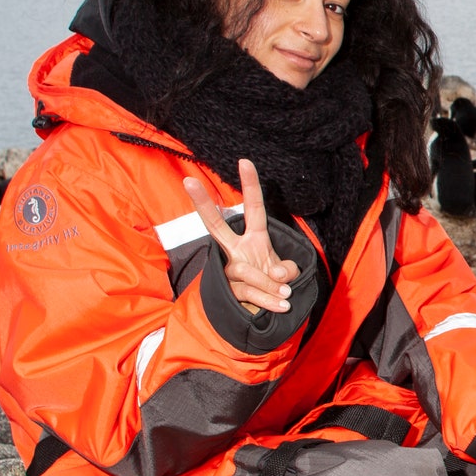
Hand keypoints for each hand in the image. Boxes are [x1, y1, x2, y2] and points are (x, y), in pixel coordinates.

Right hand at [184, 159, 298, 313]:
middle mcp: (236, 250)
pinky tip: (282, 305)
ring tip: (285, 295)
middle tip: (188, 181)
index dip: (250, 186)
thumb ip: (287, 270)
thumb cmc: (272, 284)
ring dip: (271, 286)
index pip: (254, 209)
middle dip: (202, 203)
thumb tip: (278, 274)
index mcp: (254, 238)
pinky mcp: (228, 290)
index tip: (245, 161)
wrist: (259, 314)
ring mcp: (229, 269)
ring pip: (249, 272)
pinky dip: (271, 301)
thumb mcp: (285, 272)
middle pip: (214, 225)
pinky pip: (251, 293)